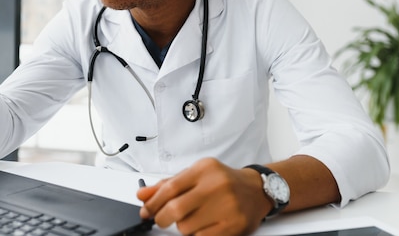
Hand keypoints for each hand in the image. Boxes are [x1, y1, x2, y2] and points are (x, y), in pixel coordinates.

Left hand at [137, 158, 269, 235]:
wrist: (256, 190)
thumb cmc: (223, 181)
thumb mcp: (196, 175)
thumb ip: (168, 184)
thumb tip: (142, 195)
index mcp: (204, 169)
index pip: (170, 187)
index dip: (153, 202)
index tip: (146, 211)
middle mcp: (216, 185)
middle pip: (175, 209)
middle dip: (162, 218)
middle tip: (161, 219)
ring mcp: (226, 206)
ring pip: (186, 227)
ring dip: (183, 226)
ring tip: (192, 218)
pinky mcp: (233, 225)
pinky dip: (196, 234)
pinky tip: (203, 225)